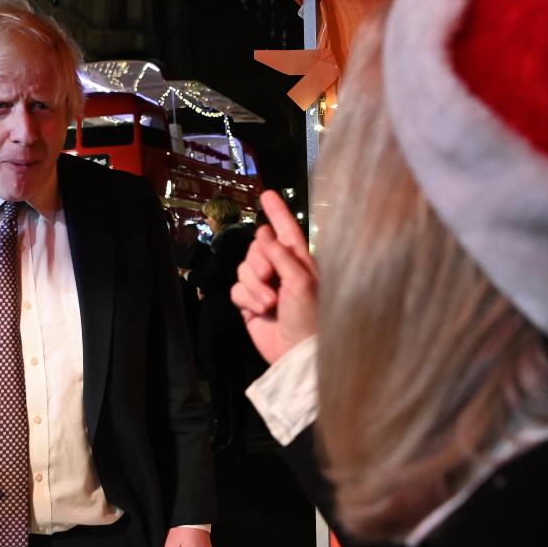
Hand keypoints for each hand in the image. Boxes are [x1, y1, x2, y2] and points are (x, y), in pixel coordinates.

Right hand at [231, 190, 317, 363]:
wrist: (296, 352)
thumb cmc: (310, 316)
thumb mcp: (300, 281)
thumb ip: (280, 255)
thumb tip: (263, 230)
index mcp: (299, 260)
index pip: (286, 229)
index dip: (277, 211)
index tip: (267, 194)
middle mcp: (280, 269)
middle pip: (256, 248)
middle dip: (258, 262)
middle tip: (269, 279)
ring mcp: (264, 286)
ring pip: (244, 268)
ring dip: (254, 286)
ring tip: (269, 303)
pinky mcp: (250, 303)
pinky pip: (237, 289)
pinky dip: (246, 299)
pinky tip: (259, 311)